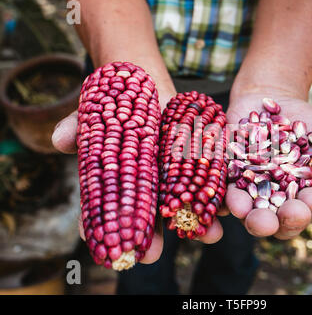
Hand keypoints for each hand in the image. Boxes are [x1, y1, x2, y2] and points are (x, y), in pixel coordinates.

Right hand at [53, 88, 223, 265]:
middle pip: (147, 215)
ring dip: (193, 222)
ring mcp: (171, 175)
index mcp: (116, 180)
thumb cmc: (112, 104)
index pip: (104, 210)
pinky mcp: (194, 160)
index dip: (102, 229)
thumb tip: (59, 140)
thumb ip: (78, 127)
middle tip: (148, 256)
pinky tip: (222, 212)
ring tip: (204, 237)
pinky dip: (214, 196)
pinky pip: (205, 181)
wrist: (144, 85)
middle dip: (150, 236)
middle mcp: (145, 184)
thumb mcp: (93, 112)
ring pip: (181, 204)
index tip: (104, 246)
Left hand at [224, 90, 311, 239]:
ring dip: (249, 216)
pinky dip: (228, 195)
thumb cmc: (304, 122)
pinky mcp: (227, 175)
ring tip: (250, 213)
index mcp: (299, 195)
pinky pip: (225, 189)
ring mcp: (248, 188)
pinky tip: (233, 197)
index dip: (309, 209)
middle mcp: (272, 198)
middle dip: (279, 221)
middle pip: (275, 221)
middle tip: (284, 216)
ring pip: (248, 211)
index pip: (305, 210)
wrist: (269, 97)